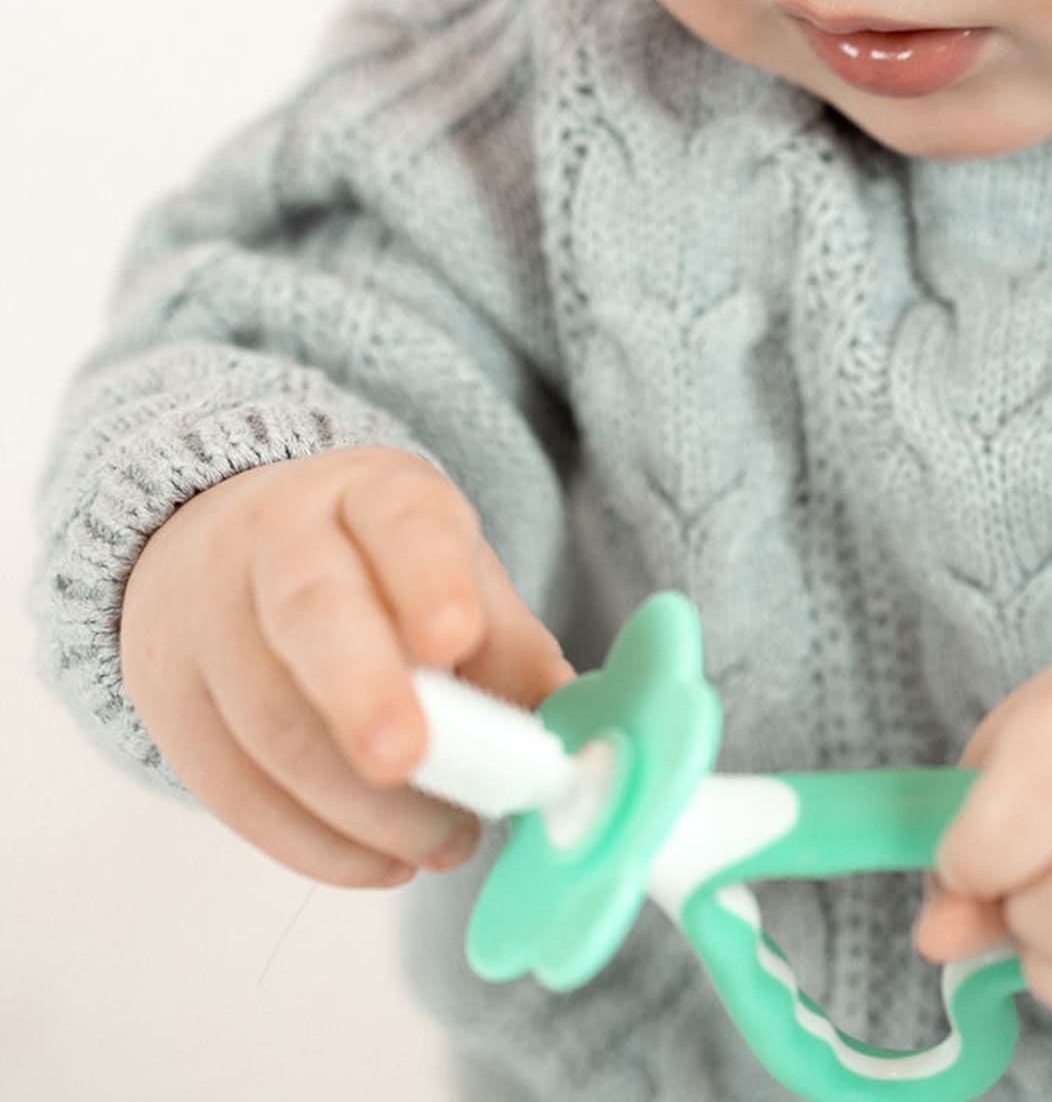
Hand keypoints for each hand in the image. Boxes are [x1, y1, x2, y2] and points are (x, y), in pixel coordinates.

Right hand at [120, 446, 573, 887]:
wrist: (232, 551)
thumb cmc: (381, 573)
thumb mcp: (457, 577)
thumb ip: (514, 653)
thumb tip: (576, 746)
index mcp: (374, 495)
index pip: (402, 522)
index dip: (427, 578)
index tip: (456, 638)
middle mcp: (280, 540)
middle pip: (311, 611)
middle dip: (364, 691)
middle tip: (409, 758)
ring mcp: (209, 618)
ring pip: (268, 719)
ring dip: (359, 805)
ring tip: (443, 843)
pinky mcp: (170, 701)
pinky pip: (231, 788)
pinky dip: (311, 842)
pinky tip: (378, 862)